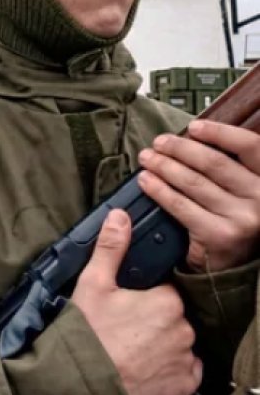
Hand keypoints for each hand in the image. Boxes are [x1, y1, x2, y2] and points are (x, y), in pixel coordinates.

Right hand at [72, 209, 201, 394]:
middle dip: (155, 321)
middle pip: (174, 318)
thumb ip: (111, 248)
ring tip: (132, 351)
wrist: (82, 383)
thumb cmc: (87, 333)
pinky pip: (186, 372)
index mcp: (167, 300)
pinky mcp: (184, 385)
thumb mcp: (92, 284)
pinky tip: (146, 368)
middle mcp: (183, 328)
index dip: (146, 298)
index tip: (127, 308)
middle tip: (126, 330)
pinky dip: (171, 371)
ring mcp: (185, 358)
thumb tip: (120, 217)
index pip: (166, 292)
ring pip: (180, 344)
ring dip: (164, 345)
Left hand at [137, 120, 259, 271]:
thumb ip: (230, 168)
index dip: (221, 133)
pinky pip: (181, 205)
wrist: (233, 267)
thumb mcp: (242, 191)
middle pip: (215, 163)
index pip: (250, 146)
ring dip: (164, 166)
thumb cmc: (233, 220)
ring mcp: (242, 218)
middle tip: (159, 142)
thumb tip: (192, 137)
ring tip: (147, 158)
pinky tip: (146, 181)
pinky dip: (159, 190)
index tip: (194, 127)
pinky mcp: (219, 235)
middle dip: (181, 149)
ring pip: (194, 182)